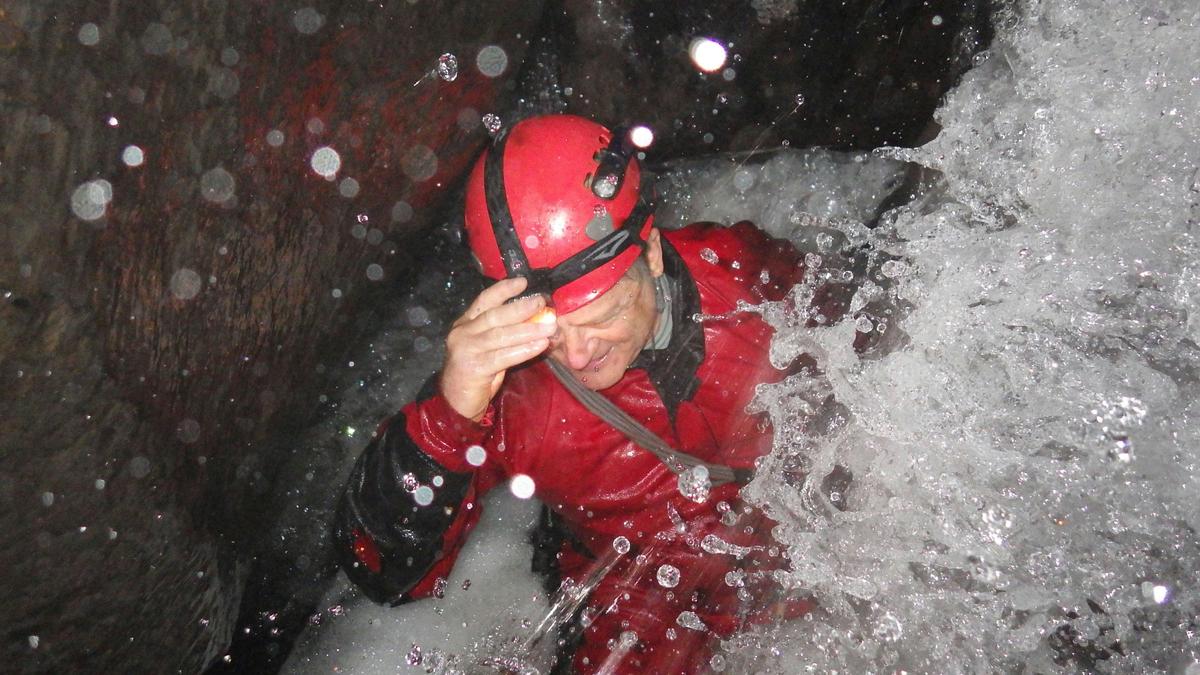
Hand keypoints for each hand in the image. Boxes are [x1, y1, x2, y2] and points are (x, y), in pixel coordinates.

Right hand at [440, 277, 556, 421]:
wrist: (456, 403)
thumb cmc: (476, 373)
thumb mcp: (488, 348)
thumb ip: (505, 334)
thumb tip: (536, 320)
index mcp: (465, 324)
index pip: (484, 300)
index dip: (503, 290)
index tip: (523, 282)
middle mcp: (462, 333)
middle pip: (495, 316)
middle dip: (521, 308)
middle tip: (542, 302)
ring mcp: (466, 350)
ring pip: (501, 335)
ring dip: (528, 330)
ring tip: (549, 326)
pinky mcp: (474, 368)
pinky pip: (504, 357)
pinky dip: (524, 350)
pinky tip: (540, 346)